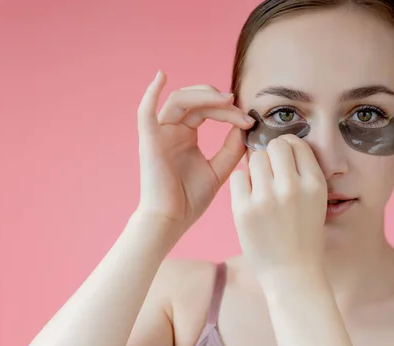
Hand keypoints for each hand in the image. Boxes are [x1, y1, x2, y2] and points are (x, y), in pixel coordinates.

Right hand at [135, 71, 254, 232]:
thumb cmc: (190, 201)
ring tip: (225, 100)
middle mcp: (171, 131)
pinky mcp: (148, 140)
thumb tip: (244, 127)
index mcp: (186, 136)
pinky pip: (145, 111)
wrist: (171, 221)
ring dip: (202, 95)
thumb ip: (231, 149)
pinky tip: (161, 76)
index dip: (228, 111)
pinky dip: (151, 91)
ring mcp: (159, 134)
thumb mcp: (219, 171)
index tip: (248, 121)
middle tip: (238, 107)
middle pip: (194, 101)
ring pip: (179, 101)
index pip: (207, 110)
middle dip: (219, 101)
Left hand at [230, 134, 326, 275]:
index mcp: (314, 184)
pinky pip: (238, 177)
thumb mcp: (315, 202)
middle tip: (268, 175)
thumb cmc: (302, 236)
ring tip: (260, 190)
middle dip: (269, 156)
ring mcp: (266, 199)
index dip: (287, 149)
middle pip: (274, 147)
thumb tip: (278, 146)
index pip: (296, 144)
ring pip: (254, 159)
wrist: (291, 274)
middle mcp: (292, 188)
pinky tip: (248, 199)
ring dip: (254, 170)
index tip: (283, 163)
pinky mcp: (244, 210)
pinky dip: (241, 184)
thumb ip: (302, 174)